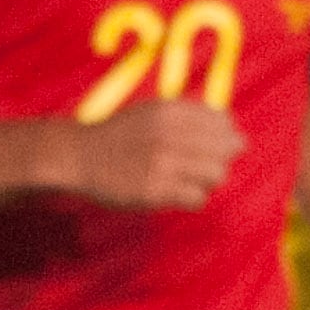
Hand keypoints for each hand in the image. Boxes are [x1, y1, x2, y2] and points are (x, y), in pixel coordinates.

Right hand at [61, 97, 241, 210]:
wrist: (78, 155)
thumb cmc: (121, 136)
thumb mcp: (153, 111)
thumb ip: (189, 116)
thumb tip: (231, 125)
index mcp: (171, 111)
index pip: (224, 122)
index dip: (224, 136)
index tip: (210, 145)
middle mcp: (169, 133)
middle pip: (227, 148)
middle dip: (220, 159)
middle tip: (200, 166)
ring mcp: (162, 162)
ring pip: (217, 174)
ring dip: (208, 181)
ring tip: (188, 181)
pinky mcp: (154, 190)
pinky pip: (198, 198)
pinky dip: (193, 199)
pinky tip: (177, 194)